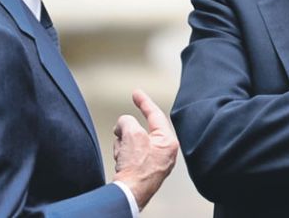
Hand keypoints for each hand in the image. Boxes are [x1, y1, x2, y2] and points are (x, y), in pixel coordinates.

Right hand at [112, 89, 178, 209]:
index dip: (144, 102)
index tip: (137, 93)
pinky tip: (122, 163)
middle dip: (127, 131)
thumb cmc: (136, 170)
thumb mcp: (132, 134)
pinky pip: (130, 154)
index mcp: (168, 142)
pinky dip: (122, 154)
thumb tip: (123, 124)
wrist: (128, 195)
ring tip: (123, 155)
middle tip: (120, 133)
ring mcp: (154, 163)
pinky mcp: (143, 171)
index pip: (156, 115)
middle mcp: (164, 152)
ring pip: (132, 141)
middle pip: (140, 130)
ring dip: (123, 144)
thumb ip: (127, 121)